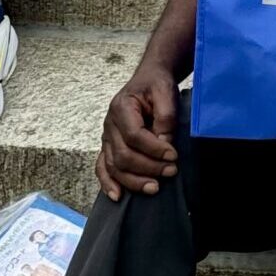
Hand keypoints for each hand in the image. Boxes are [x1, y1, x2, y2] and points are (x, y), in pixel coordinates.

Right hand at [95, 61, 179, 202]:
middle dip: (148, 167)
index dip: (154, 149)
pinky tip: (117, 196)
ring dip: (134, 180)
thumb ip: (165, 115)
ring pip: (114, 166)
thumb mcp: (165, 91)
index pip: (134, 135)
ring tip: (155, 187)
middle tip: (171, 171)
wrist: (149, 79)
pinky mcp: (108, 146)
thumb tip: (164, 142)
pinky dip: (108, 183)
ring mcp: (107, 136)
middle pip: (123, 155)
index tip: (173, 156)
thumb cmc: (156, 85)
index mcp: (121, 107)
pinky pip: (102, 167)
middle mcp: (109, 124)